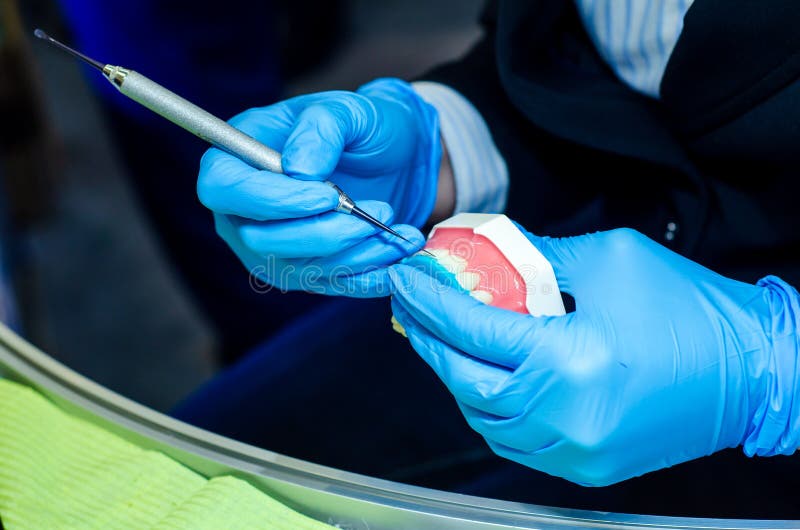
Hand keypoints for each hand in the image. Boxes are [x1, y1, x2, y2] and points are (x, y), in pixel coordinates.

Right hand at [197, 78, 440, 296]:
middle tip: (377, 212)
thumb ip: (321, 128)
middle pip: (259, 240)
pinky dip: (368, 276)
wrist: (395, 158)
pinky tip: (398, 255)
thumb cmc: (361, 127)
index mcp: (237, 158)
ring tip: (396, 230)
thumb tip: (299, 171)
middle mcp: (242, 210)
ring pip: (296, 269)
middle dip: (323, 233)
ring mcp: (270, 247)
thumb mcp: (348, 110)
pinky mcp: (304, 271)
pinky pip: (327, 285)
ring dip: (352, 255)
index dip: (271, 200)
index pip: (224, 190)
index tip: (327, 195)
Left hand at [389, 227, 798, 485]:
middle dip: (427, 340)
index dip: (429, 300)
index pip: (471, 329)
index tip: (404, 276)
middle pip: (464, 380)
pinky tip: (485, 378)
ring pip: (483, 419)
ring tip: (441, 339)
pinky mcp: (586, 467)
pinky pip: (514, 442)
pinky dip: (490, 409)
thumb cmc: (688, 305)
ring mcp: (573, 450)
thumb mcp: (608, 258)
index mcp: (566, 359)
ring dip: (455, 377)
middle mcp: (562, 415)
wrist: (754, 367)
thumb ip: (537, 256)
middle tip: (411, 307)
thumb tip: (487, 253)